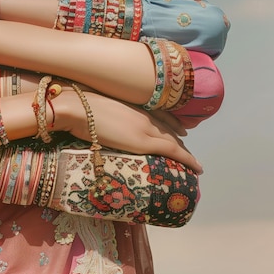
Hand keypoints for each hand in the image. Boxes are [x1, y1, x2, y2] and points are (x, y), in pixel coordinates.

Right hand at [55, 90, 201, 172]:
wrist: (76, 109)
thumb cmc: (78, 108)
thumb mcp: (95, 109)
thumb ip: (104, 115)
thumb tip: (98, 122)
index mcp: (132, 106)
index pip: (160, 115)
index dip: (173, 123)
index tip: (181, 129)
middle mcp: (143, 115)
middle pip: (169, 129)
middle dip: (180, 139)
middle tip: (188, 148)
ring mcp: (145, 128)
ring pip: (174, 141)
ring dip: (186, 152)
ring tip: (194, 163)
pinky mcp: (143, 142)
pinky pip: (173, 151)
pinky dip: (188, 159)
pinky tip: (197, 167)